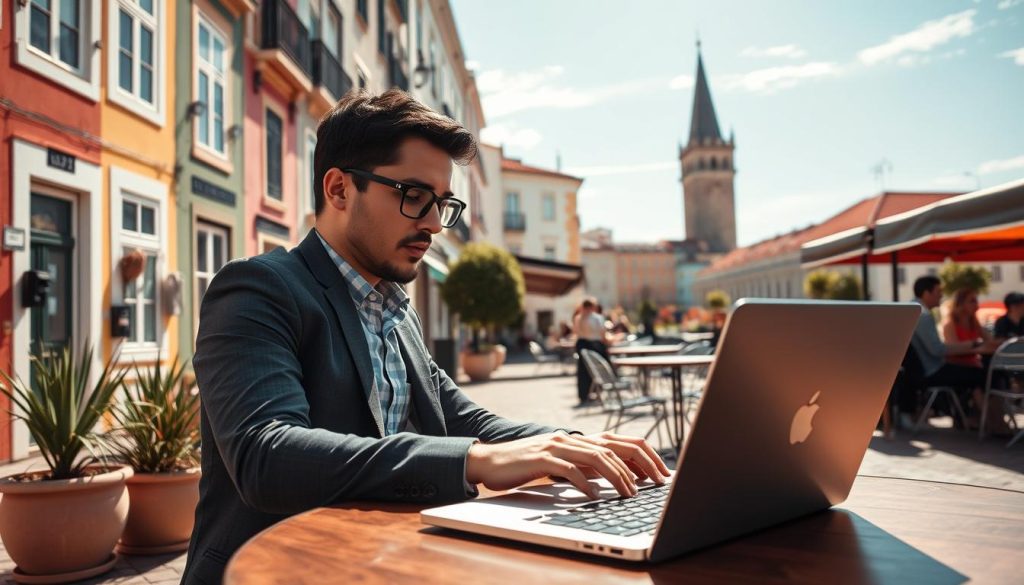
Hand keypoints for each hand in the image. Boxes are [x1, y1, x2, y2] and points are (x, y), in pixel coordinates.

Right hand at [465, 431, 670, 499]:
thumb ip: (587, 465)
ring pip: (597, 457)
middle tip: (656, 483)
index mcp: (580, 439)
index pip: (621, 441)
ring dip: (618, 476)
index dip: (645, 455)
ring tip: (630, 493)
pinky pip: (570, 469)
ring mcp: (557, 446)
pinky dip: (585, 483)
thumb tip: (616, 476)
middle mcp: (572, 438)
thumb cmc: (528, 465)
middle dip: (641, 465)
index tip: (662, 473)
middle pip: (615, 447)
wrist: (492, 460)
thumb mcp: (563, 463)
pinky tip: (595, 496)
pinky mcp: (542, 458)